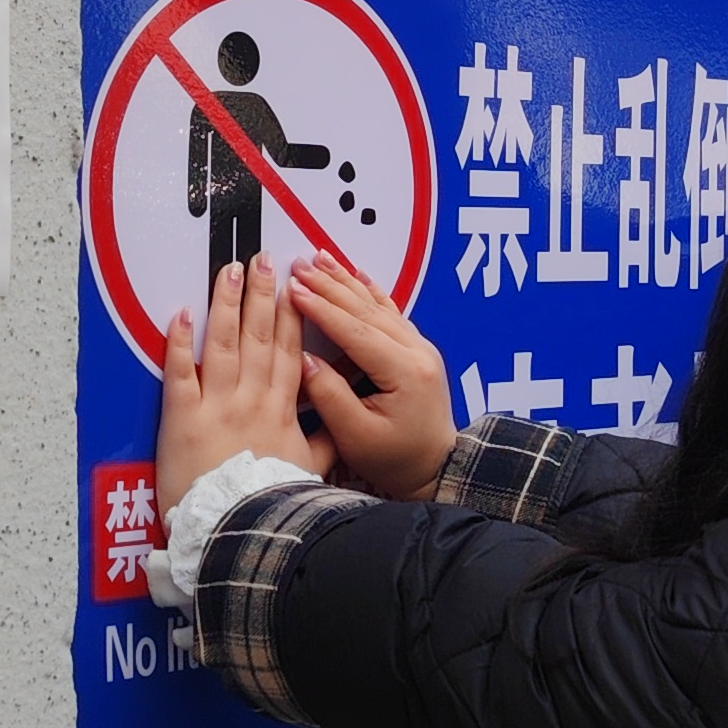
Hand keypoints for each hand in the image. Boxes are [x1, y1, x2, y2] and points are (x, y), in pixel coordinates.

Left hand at [158, 259, 329, 513]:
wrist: (237, 529)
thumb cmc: (271, 503)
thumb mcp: (308, 472)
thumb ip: (322, 442)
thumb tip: (339, 424)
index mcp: (283, 408)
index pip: (289, 349)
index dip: (292, 314)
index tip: (295, 285)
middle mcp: (252, 397)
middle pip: (258, 334)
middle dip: (262, 293)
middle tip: (264, 258)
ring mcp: (217, 403)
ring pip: (223, 341)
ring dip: (226, 302)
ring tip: (229, 270)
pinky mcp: (183, 416)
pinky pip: (180, 370)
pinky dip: (180, 341)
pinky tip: (182, 313)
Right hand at [288, 251, 458, 501]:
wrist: (435, 469)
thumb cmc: (396, 460)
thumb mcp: (356, 437)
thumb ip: (330, 396)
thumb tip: (304, 359)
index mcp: (405, 373)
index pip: (356, 331)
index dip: (322, 308)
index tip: (292, 289)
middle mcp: (419, 353)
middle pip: (367, 310)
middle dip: (330, 284)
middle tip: (298, 264)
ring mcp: (421, 348)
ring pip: (379, 305)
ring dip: (346, 281)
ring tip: (318, 258)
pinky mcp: (417, 350)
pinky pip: (389, 312)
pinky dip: (368, 292)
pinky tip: (354, 274)